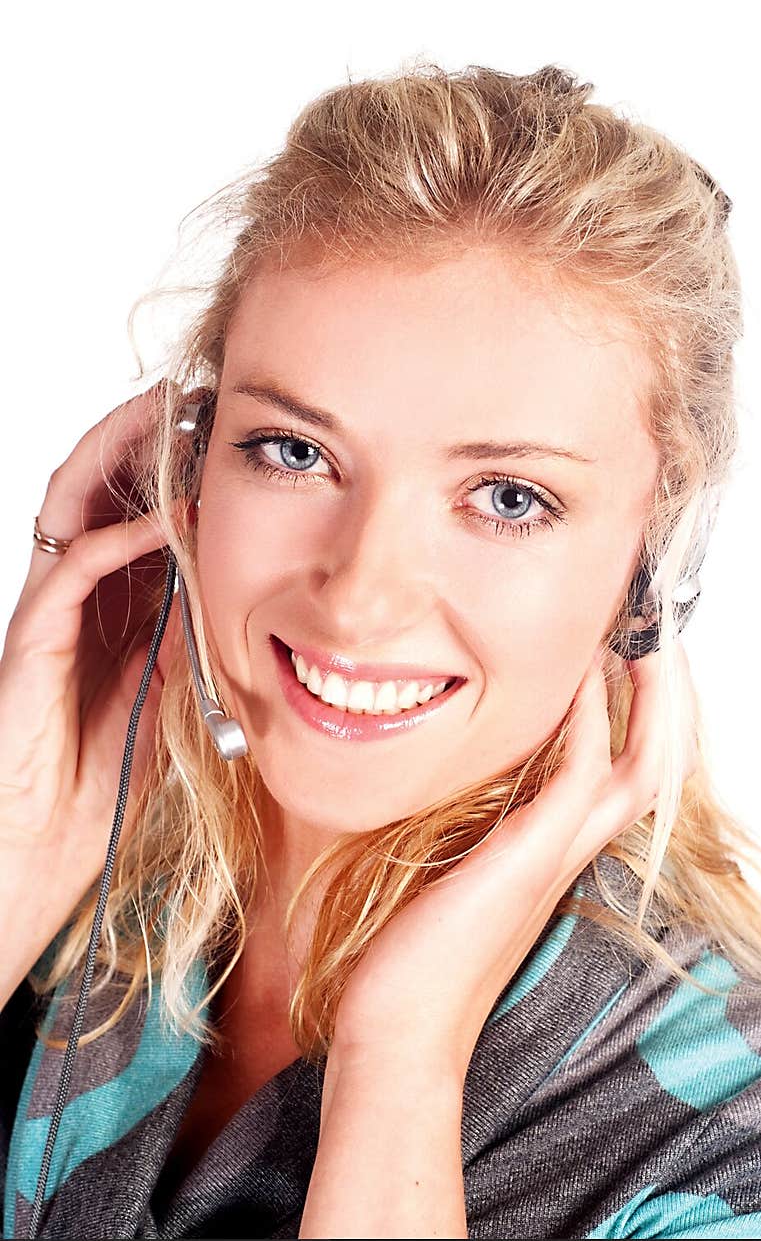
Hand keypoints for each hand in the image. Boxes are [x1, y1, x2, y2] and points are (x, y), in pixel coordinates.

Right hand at [0, 382, 182, 1001]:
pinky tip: (169, 517)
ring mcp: (50, 609)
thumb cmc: (105, 776)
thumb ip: (198, 633)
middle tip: (196, 393)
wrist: (43, 846)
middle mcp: (77, 592)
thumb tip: (249, 583)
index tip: (226, 429)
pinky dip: (121, 537)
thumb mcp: (175, 689)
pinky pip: (73, 570)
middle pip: (102, 488)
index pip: (139, 510)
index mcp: (112, 601)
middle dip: (144, 436)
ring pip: (75, 505)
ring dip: (121, 455)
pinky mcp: (30, 639)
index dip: (176, 465)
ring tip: (170, 415)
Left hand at [328, 641, 698, 1081]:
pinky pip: (583, 772)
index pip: (623, 780)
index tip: (623, 664)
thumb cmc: (409, 962)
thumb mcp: (443, 875)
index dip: (638, 723)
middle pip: (658, 770)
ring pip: (643, 768)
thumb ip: (461, 832)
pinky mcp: (530, 857)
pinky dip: (590, 719)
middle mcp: (568, 856)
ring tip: (640, 642)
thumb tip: (443, 783)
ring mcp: (555, 857)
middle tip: (658, 643)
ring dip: (648, 700)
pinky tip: (582, 676)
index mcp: (552, 858)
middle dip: (668, 705)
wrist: (397, 1034)